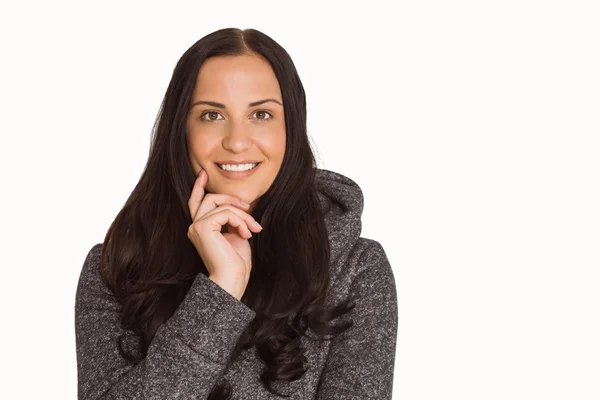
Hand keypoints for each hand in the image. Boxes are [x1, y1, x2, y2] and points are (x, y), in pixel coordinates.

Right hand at [187, 168, 262, 300]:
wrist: (232, 279)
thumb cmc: (236, 263)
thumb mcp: (235, 235)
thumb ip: (231, 219)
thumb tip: (237, 205)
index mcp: (200, 229)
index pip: (196, 202)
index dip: (198, 187)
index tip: (203, 173)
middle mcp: (194, 227)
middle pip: (210, 198)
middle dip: (232, 199)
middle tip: (249, 207)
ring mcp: (196, 226)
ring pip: (222, 204)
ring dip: (242, 215)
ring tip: (253, 229)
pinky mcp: (203, 227)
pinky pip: (226, 212)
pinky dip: (241, 221)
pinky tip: (246, 234)